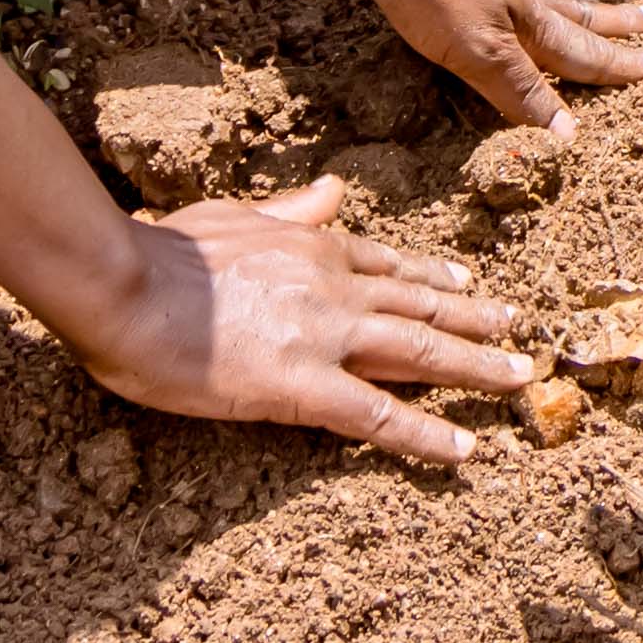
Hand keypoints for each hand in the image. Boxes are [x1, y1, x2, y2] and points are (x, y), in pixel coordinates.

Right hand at [69, 180, 545, 465]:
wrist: (124, 285)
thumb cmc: (162, 253)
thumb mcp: (234, 215)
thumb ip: (290, 210)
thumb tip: (334, 192)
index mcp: (311, 247)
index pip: (388, 263)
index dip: (433, 274)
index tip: (467, 280)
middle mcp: (334, 286)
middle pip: (420, 304)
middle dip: (475, 317)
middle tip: (518, 328)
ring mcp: (325, 335)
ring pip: (420, 351)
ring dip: (475, 366)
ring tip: (518, 378)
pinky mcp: (303, 387)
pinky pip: (380, 417)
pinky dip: (427, 435)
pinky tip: (464, 451)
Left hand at [340, 0, 642, 133]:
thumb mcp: (479, 48)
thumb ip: (522, 88)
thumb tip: (573, 136)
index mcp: (528, 23)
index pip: (587, 55)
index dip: (626, 68)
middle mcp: (515, 1)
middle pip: (578, 20)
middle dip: (619, 31)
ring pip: (546, 3)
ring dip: (580, 14)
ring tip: (604, 14)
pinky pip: (505, 0)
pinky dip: (524, 8)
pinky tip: (510, 8)